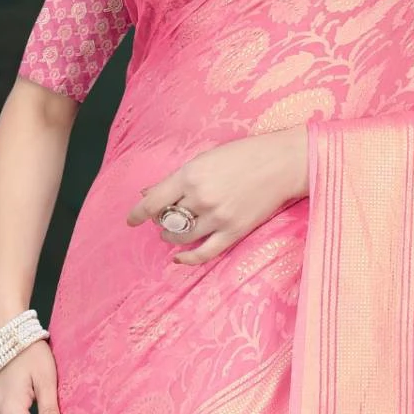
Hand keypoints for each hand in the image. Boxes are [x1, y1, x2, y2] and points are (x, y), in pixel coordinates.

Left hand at [126, 126, 308, 264]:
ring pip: (182, 237)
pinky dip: (188, 258)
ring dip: (172, 237)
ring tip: (173, 232)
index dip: (138, 213)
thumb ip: (178, 178)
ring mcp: (217, 217)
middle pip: (167, 220)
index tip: (131, 220)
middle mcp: (201, 198)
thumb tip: (149, 193)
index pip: (154, 201)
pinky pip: (204, 253)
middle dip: (161, 221)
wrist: (281, 164)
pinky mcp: (233, 231)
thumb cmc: (244, 155)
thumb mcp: (205, 158)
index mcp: (190, 175)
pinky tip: (179, 257)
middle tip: (164, 218)